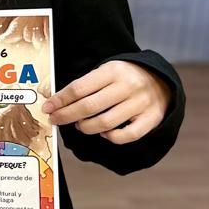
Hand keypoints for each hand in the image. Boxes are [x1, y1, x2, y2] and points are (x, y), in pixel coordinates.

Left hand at [43, 60, 171, 144]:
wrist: (161, 78)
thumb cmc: (124, 77)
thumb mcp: (105, 72)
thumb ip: (83, 85)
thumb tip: (54, 102)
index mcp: (112, 71)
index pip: (79, 88)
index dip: (60, 100)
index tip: (47, 108)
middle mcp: (127, 86)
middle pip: (89, 107)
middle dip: (66, 115)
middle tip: (55, 119)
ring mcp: (141, 103)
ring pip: (106, 123)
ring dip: (86, 127)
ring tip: (80, 124)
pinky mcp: (152, 118)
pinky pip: (128, 135)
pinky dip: (112, 137)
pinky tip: (104, 132)